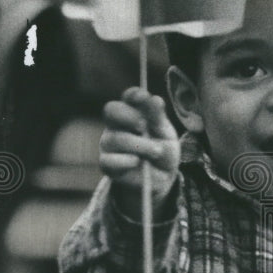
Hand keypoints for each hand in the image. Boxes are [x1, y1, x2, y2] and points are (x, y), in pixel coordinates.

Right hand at [100, 88, 179, 219]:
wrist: (162, 177)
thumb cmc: (162, 149)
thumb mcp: (165, 133)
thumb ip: (158, 117)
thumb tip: (155, 99)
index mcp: (133, 112)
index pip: (129, 97)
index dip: (134, 95)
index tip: (144, 98)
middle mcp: (117, 124)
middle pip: (111, 110)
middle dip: (129, 116)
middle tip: (144, 127)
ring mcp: (109, 143)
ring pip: (115, 138)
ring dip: (139, 145)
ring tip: (156, 152)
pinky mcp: (107, 164)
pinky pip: (107, 160)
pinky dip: (125, 161)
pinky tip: (136, 162)